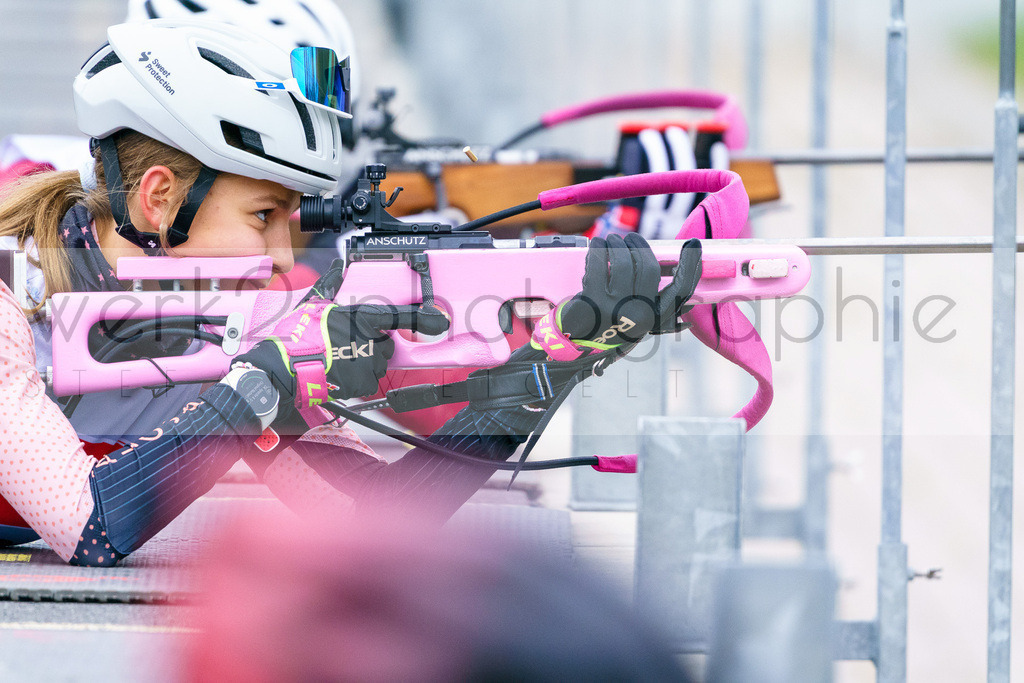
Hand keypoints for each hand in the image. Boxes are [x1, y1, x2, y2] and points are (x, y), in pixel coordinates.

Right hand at [236, 264, 448, 414]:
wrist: (286, 367)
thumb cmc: (298, 335)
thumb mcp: (314, 304)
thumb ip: (331, 286)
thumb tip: (338, 268)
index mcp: (361, 318)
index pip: (398, 317)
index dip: (422, 319)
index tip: (439, 321)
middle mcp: (369, 340)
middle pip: (386, 343)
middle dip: (373, 344)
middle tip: (349, 343)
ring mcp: (367, 363)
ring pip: (378, 362)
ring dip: (366, 361)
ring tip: (341, 358)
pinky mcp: (362, 383)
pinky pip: (369, 380)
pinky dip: (358, 378)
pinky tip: (340, 371)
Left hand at [531, 234, 701, 358]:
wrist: (575, 345)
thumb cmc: (609, 323)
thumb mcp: (636, 317)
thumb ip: (653, 297)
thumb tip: (667, 263)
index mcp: (654, 319)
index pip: (681, 290)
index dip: (691, 265)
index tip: (693, 245)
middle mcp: (638, 315)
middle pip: (650, 268)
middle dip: (640, 246)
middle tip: (631, 238)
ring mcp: (615, 309)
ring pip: (624, 263)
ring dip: (617, 244)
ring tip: (611, 240)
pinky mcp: (592, 301)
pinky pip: (599, 265)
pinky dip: (598, 250)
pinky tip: (597, 246)